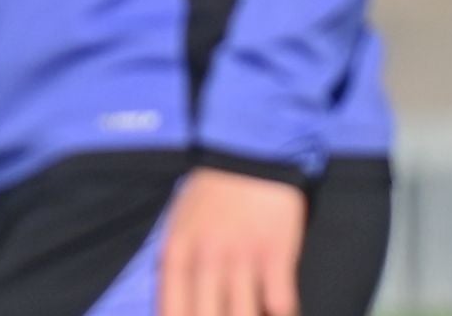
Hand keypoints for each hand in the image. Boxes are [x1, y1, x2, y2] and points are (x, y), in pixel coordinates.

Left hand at [159, 168, 305, 315]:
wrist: (249, 151)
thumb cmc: (212, 192)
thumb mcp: (179, 222)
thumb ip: (175, 264)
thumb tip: (170, 307)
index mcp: (178, 249)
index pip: (170, 308)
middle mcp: (206, 256)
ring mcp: (242, 256)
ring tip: (249, 314)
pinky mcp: (277, 253)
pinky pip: (280, 304)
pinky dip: (281, 314)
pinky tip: (277, 310)